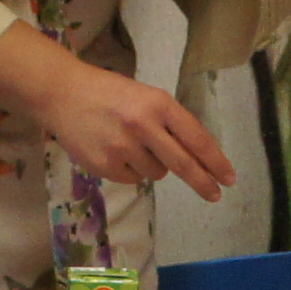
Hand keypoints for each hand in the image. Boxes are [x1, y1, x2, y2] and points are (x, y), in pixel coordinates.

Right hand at [0, 31, 233, 199]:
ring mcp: (123, 147)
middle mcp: (143, 125)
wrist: (62, 93)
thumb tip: (196, 158)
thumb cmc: (109, 93)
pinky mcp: (105, 165)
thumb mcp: (145, 97)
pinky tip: (113, 150)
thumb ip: (169, 123)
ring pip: (156, 173)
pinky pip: (133, 179)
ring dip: (152, 165)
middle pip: (183, 164)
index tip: (228, 178)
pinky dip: (129, 170)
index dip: (215, 161)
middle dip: (203, 182)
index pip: (196, 138)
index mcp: (158, 104)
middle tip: (215, 195)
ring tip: (130, 143)